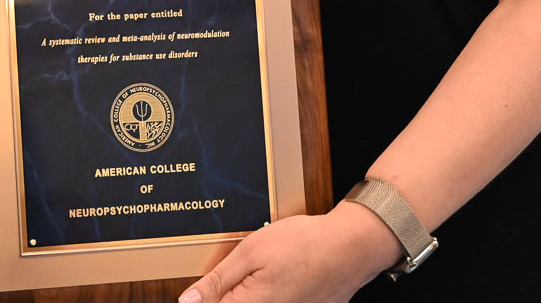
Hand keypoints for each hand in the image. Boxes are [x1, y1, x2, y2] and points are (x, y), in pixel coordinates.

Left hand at [179, 205, 397, 302]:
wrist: (352, 246)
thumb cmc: (303, 244)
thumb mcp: (251, 251)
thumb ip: (218, 280)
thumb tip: (188, 301)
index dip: (204, 297)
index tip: (198, 293)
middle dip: (232, 290)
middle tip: (254, 265)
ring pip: (258, 301)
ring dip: (251, 289)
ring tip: (272, 266)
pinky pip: (279, 301)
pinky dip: (270, 291)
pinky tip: (285, 272)